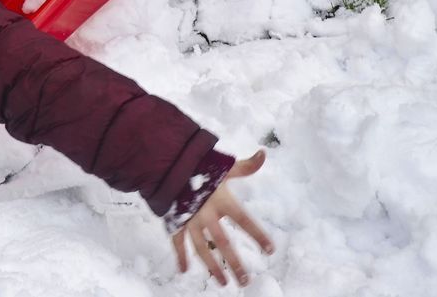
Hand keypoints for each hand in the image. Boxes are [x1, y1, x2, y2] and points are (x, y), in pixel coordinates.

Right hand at [171, 149, 273, 286]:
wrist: (166, 161)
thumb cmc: (198, 164)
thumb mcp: (222, 165)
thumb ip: (245, 166)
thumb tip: (264, 153)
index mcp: (221, 199)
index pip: (243, 220)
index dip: (257, 234)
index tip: (270, 249)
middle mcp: (206, 213)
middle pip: (223, 242)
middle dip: (234, 262)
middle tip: (245, 281)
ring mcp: (189, 219)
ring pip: (202, 248)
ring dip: (212, 266)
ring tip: (223, 283)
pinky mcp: (175, 221)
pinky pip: (177, 242)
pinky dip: (180, 256)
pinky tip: (183, 271)